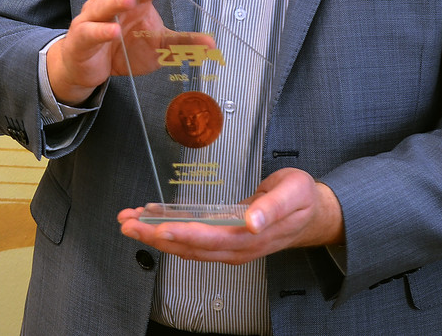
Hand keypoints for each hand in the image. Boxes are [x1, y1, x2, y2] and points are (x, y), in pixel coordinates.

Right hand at [45, 0, 173, 104]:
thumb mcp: (158, 48)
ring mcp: (94, 18)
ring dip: (117, 1)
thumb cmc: (122, 50)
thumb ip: (183, 44)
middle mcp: (111, 4)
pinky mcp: (81, 37)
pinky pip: (91, 32)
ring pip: (104, 5)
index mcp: (132, 2)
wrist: (89, 69)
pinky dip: (101, 31)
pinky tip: (112, 31)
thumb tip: (212, 45)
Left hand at [117, 167, 344, 263]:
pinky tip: (151, 221)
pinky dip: (168, 232)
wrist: (312, 213)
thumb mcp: (294, 194)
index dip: (184, 236)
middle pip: (190, 247)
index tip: (159, 228)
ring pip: (186, 246)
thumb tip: (253, 222)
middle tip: (128, 224)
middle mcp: (237, 246)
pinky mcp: (224, 238)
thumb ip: (273, 208)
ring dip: (156, 236)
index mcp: (252, 237)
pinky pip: (192, 240)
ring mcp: (229, 245)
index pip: (211, 240)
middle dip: (156, 237)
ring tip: (130, 222)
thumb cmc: (302, 199)